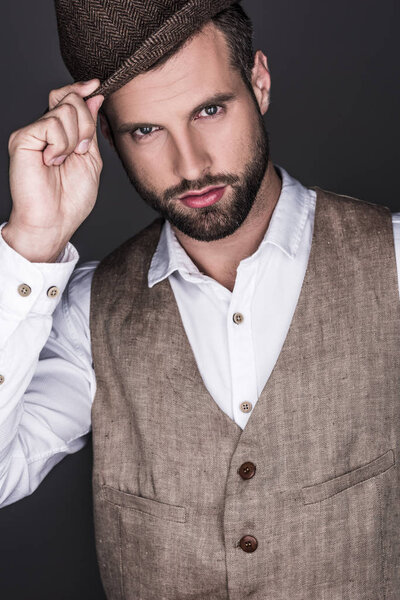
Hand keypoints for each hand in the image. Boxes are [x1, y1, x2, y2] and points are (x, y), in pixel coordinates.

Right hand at [4, 79, 103, 261]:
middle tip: (80, 151)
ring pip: (65, 111)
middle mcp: (45, 128)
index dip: (82, 88)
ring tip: (63, 161)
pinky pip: (52, 124)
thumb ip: (91, 127)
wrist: (55, 221)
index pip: (69, 97)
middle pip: (71, 99)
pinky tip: (51, 161)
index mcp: (62, 132)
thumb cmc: (71, 198)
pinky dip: (60, 145)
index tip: (98, 85)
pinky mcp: (23, 138)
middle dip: (86, 125)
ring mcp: (33, 132)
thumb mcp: (91, 158)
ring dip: (74, 140)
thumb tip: (94, 95)